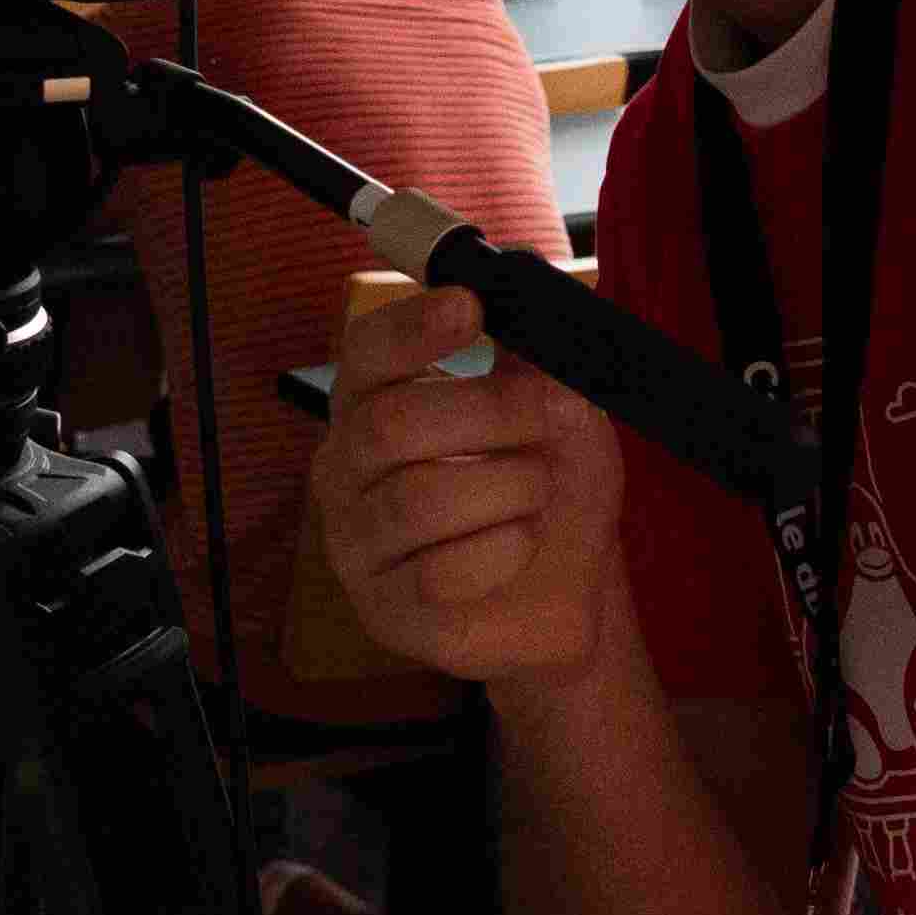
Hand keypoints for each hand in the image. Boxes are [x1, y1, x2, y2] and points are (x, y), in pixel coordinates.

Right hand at [310, 282, 625, 691]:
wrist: (568, 592)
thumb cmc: (549, 493)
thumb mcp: (557, 413)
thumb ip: (535, 362)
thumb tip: (527, 306)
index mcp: (374, 404)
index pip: (365, 353)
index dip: (411, 328)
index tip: (469, 308)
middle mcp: (347, 469)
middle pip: (390, 424)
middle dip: (489, 413)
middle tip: (550, 413)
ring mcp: (357, 542)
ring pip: (417, 500)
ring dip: (506, 489)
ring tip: (538, 492)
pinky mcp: (385, 608)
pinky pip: (437, 573)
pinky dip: (501, 552)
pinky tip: (519, 545)